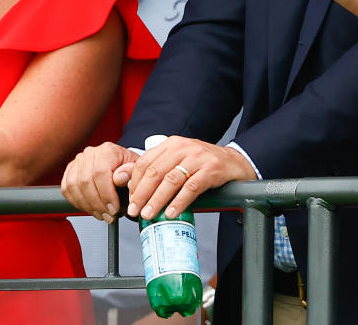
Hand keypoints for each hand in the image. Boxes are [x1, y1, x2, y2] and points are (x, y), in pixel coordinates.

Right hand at [61, 142, 140, 223]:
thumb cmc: (128, 168)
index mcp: (107, 151)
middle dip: (98, 204)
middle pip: (86, 181)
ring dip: (87, 205)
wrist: (121, 165)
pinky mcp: (70, 171)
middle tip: (108, 215)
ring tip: (101, 214)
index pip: (100, 173)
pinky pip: (67, 189)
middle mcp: (90, 154)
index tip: (114, 209)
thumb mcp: (136, 170)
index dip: (106, 195)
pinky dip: (77, 202)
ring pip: (74, 186)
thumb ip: (130, 173)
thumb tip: (119, 178)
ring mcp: (78, 162)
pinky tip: (90, 208)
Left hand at [125, 136, 254, 220]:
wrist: (234, 163)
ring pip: (171, 180)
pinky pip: (191, 187)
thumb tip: (123, 179)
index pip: (145, 162)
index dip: (135, 182)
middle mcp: (183, 147)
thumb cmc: (202, 164)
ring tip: (149, 214)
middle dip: (142, 193)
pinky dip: (179, 201)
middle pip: (155, 171)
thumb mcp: (177, 160)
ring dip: (157, 199)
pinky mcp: (211, 170)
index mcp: (171, 144)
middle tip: (135, 211)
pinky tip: (171, 212)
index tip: (130, 200)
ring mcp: (198, 158)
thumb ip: (154, 167)